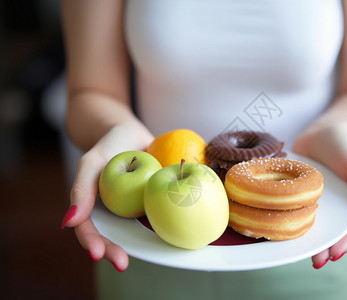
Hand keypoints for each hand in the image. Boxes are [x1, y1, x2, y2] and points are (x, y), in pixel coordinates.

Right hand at [61, 125, 151, 271]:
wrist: (132, 133)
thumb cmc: (109, 145)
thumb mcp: (92, 162)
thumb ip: (81, 189)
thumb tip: (69, 223)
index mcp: (93, 207)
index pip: (89, 230)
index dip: (92, 243)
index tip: (98, 255)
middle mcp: (112, 212)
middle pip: (112, 237)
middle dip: (114, 253)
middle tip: (122, 264)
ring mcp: (132, 210)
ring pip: (134, 233)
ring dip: (138, 247)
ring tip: (146, 258)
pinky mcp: (151, 203)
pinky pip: (156, 216)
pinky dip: (161, 227)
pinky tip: (170, 236)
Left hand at [292, 125, 346, 268]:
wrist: (319, 131)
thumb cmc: (343, 146)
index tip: (335, 253)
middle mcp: (340, 205)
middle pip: (336, 230)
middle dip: (328, 247)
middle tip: (318, 261)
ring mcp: (321, 202)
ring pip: (319, 225)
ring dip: (313, 240)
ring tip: (303, 254)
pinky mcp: (303, 196)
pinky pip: (301, 212)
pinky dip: (296, 222)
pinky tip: (287, 232)